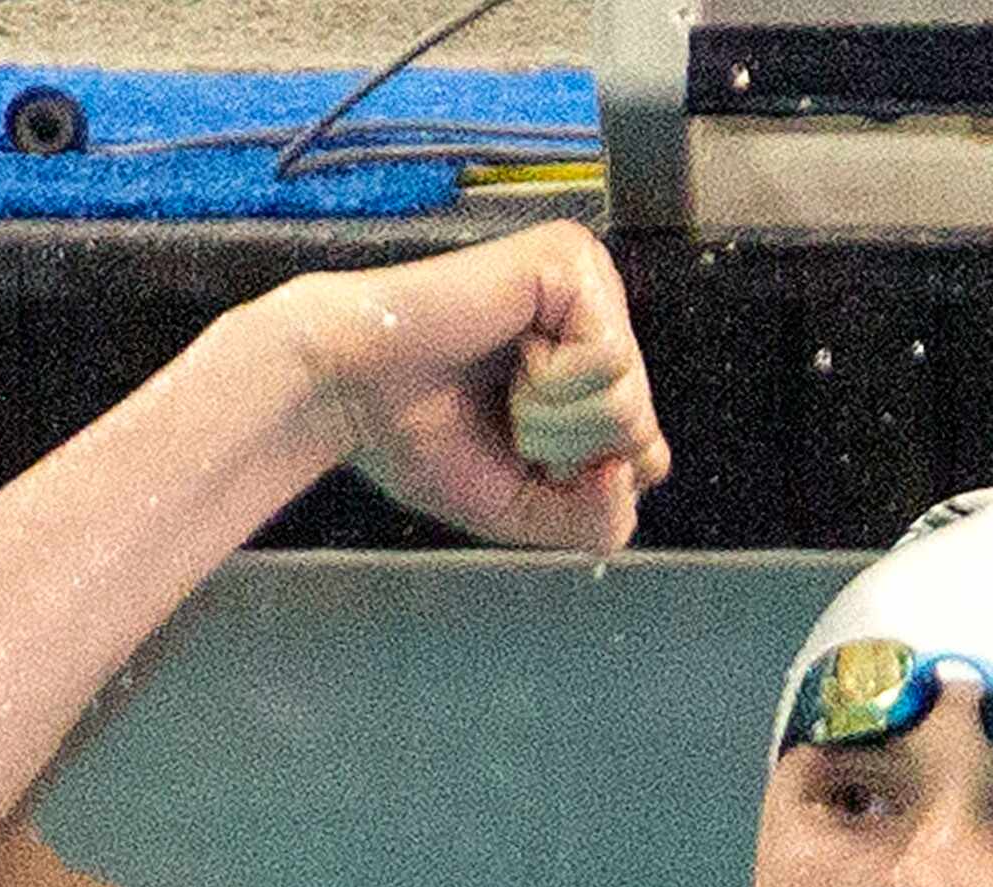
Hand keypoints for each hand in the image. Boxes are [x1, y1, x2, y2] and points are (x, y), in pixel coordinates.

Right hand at [258, 220, 672, 553]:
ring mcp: (592, 286)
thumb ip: (598, 520)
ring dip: (553, 418)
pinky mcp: (573, 261)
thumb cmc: (421, 437)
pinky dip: (551, 380)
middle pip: (640, 432)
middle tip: (502, 414)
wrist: (348, 393)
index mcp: (593, 372)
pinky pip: (608, 357)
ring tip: (503, 383)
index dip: (579, 480)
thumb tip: (631, 471)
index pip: (645, 457)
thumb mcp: (526, 509)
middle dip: (563, 451)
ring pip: (630, 400)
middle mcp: (601, 321)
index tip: (515, 451)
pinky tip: (511, 352)